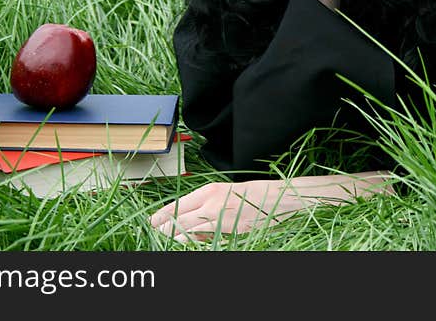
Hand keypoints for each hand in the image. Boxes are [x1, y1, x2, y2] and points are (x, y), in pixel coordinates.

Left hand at [149, 172, 393, 242]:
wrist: (283, 197)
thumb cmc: (257, 192)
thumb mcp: (229, 191)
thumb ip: (208, 202)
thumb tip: (189, 215)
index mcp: (210, 190)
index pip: (178, 205)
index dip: (162, 215)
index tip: (152, 221)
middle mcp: (213, 204)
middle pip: (179, 221)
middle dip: (163, 229)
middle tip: (154, 233)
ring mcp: (222, 220)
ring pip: (188, 233)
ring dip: (174, 238)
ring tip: (164, 241)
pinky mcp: (232, 232)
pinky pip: (207, 241)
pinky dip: (194, 244)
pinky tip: (186, 245)